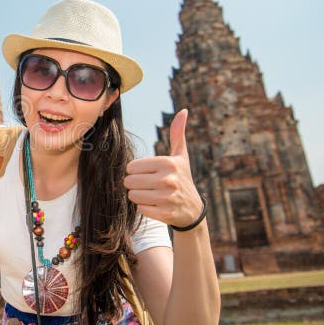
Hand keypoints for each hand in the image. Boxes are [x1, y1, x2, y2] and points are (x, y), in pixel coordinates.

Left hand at [124, 109, 203, 228]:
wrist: (193, 209)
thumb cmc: (182, 178)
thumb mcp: (181, 156)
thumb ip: (177, 134)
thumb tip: (183, 111)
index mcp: (168, 163)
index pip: (131, 167)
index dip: (136, 171)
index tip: (148, 173)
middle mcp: (168, 179)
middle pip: (130, 181)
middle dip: (135, 184)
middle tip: (149, 185)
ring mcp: (167, 198)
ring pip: (133, 195)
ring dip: (138, 196)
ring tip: (152, 194)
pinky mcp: (165, 213)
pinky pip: (140, 209)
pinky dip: (144, 208)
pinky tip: (156, 205)